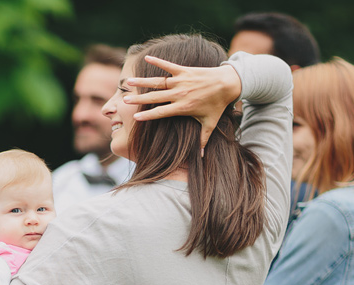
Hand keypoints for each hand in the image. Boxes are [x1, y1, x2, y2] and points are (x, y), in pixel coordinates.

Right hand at [124, 57, 241, 150]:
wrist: (228, 83)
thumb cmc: (217, 105)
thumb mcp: (209, 123)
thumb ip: (203, 140)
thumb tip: (201, 158)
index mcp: (183, 107)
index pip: (161, 113)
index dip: (148, 115)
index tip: (135, 118)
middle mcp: (179, 94)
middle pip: (155, 97)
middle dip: (139, 99)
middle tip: (125, 101)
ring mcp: (181, 81)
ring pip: (158, 81)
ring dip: (142, 81)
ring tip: (128, 81)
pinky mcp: (185, 70)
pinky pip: (169, 66)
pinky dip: (158, 61)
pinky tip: (147, 57)